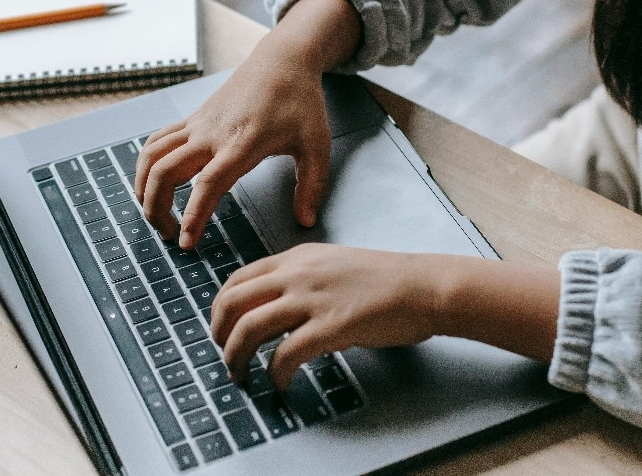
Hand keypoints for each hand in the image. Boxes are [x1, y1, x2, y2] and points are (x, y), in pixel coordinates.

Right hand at [134, 52, 331, 247]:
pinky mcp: (192, 119)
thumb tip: (305, 220)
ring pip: (152, 156)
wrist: (282, 60)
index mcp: (241, 144)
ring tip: (155, 213)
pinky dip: (146, 164)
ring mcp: (198, 125)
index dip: (193, 216)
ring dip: (143, 187)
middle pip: (165, 172)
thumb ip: (312, 186)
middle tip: (170, 235)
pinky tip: (152, 183)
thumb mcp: (316, 145)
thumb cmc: (300, 101)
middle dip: (156, 208)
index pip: (208, 185)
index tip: (186, 242)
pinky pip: (157, 141)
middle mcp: (211, 134)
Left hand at [209, 243, 440, 389]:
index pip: (238, 279)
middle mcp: (297, 274)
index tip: (220, 328)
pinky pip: (285, 354)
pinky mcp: (330, 326)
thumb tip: (276, 309)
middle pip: (233, 302)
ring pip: (249, 328)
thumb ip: (301, 280)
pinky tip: (280, 383)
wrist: (422, 286)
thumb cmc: (385, 280)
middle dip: (219, 334)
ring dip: (237, 357)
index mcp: (296, 258)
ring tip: (241, 375)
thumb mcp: (332, 265)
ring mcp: (312, 299)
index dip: (219, 308)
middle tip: (224, 355)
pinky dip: (275, 374)